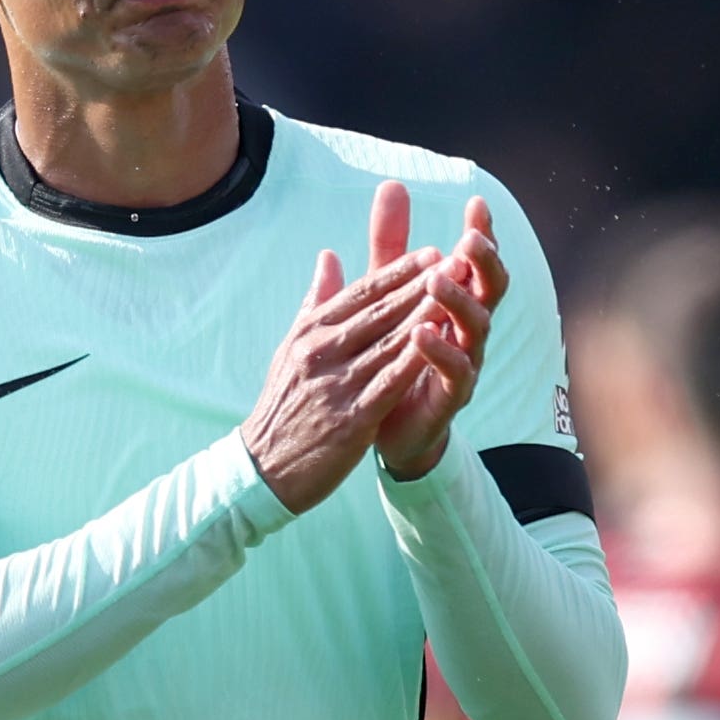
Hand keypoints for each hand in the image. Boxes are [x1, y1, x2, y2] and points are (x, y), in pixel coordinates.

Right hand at [241, 242, 445, 512]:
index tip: (430, 252)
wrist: (263, 467)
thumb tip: (328, 256)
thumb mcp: (291, 348)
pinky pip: (389, 383)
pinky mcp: (350, 418)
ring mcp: (335, 384)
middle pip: (378, 311)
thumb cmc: (284, 405)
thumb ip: (315, 301)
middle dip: (419, 285)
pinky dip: (413, 360)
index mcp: (309, 332)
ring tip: (456, 293)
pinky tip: (437, 343)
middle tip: (455, 260)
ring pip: (388, 342)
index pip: (360, 293)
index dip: (398, 271)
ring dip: (425, 315)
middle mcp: (320, 352)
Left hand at [365, 184, 509, 480]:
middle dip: (484, 263)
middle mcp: (468, 329)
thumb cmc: (394, 351)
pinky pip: (455, 373)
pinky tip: (421, 333)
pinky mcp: (449, 396)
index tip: (477, 204)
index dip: (482, 233)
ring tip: (436, 281)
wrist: (387, 425)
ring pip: (476, 328)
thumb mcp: (388, 292)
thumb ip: (391, 244)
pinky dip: (441, 352)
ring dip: (458, 302)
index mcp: (456, 301)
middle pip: (490, 289)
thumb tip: (392, 184)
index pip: (475, 261)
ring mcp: (465, 362)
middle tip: (469, 240)